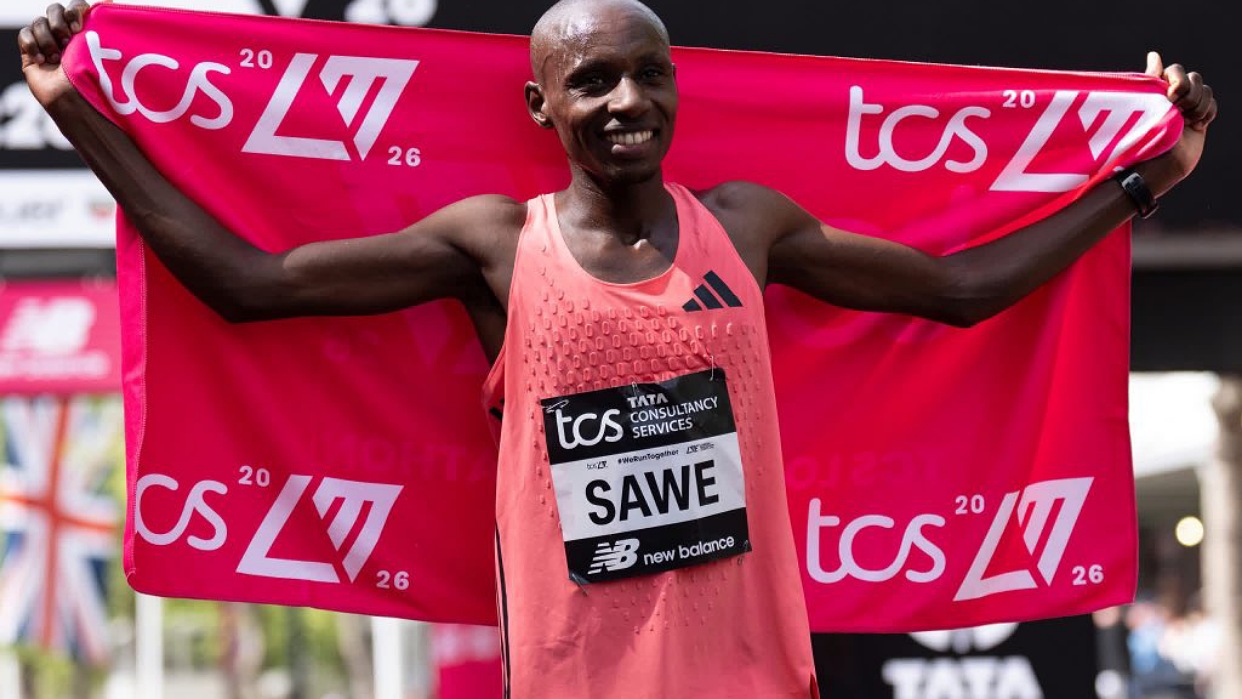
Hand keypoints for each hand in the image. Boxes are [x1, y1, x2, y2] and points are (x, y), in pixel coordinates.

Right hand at [17, 1, 95, 108]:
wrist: (73, 101)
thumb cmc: (93, 79)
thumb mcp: (102, 49)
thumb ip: (104, 26)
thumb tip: (108, 0)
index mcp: (85, 31)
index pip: (76, 7)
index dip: (74, 12)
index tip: (79, 29)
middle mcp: (65, 34)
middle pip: (54, 9)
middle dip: (59, 23)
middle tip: (67, 42)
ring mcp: (47, 42)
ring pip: (38, 22)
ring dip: (47, 39)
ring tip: (56, 59)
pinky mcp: (31, 52)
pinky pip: (25, 34)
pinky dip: (32, 45)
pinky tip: (42, 60)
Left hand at [1143, 51, 1217, 193]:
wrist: (1160, 164)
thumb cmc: (1143, 136)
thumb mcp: (1144, 104)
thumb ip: (1151, 79)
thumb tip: (1154, 54)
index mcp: (1156, 90)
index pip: (1174, 69)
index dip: (1175, 81)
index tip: (1167, 97)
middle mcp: (1172, 97)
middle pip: (1193, 77)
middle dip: (1186, 94)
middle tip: (1176, 110)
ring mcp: (1187, 107)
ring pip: (1204, 90)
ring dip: (1196, 105)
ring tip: (1184, 121)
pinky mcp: (1200, 118)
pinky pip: (1212, 104)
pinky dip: (1205, 113)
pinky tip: (1195, 125)